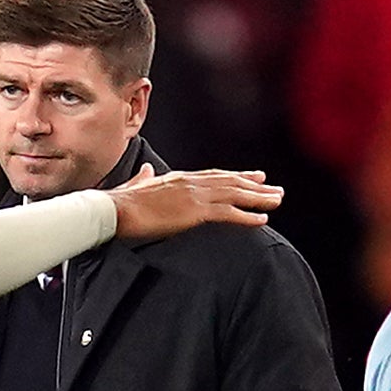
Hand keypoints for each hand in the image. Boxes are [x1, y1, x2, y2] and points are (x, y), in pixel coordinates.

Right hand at [112, 166, 281, 239]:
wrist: (113, 210)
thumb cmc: (120, 203)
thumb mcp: (135, 187)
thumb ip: (144, 179)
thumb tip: (146, 171)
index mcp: (179, 178)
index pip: (215, 175)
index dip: (237, 176)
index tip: (255, 177)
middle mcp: (191, 183)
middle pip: (231, 182)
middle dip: (256, 186)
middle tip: (276, 189)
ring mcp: (194, 196)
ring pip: (235, 195)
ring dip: (259, 198)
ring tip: (277, 201)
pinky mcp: (194, 213)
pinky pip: (228, 213)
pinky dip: (247, 216)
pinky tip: (262, 219)